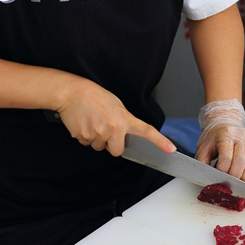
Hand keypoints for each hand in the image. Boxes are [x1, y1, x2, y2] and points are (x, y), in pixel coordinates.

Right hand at [55, 79, 174, 156]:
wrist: (73, 93)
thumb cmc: (95, 96)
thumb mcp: (117, 105)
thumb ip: (124, 120)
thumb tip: (124, 134)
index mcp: (124, 119)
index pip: (147, 131)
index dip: (160, 142)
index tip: (171, 149)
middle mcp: (113, 128)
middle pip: (117, 151)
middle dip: (112, 145)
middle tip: (106, 130)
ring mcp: (98, 134)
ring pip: (100, 147)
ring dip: (97, 139)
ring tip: (93, 121)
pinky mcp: (84, 137)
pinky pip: (87, 143)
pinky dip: (86, 136)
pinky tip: (84, 123)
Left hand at [194, 100, 244, 182]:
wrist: (225, 123)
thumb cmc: (213, 137)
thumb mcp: (203, 147)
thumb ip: (202, 162)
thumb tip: (207, 178)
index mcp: (226, 134)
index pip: (226, 157)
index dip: (222, 170)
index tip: (217, 174)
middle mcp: (241, 137)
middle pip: (240, 162)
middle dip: (233, 176)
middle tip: (226, 180)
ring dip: (243, 178)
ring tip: (235, 180)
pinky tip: (243, 175)